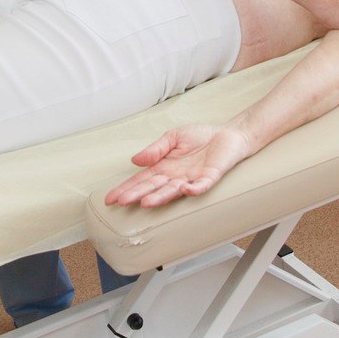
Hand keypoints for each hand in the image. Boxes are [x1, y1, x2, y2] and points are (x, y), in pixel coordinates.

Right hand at [105, 124, 252, 207]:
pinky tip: (184, 189)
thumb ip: (155, 149)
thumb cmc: (201, 137)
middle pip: (153, 187)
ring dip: (160, 197)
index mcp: (164, 167)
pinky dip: (193, 189)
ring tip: (145, 202)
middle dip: (138, 194)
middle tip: (123, 202)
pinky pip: (201, 185)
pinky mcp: (210, 177)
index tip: (110, 198)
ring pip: (173, 191)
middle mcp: (175, 177)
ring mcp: (192, 178)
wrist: (228, 135)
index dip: (126, 188)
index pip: (141, 180)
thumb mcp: (172, 137)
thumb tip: (135, 160)